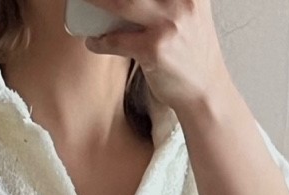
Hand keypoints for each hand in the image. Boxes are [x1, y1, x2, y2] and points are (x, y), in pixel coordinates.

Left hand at [81, 0, 232, 113]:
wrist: (205, 90)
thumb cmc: (191, 50)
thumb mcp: (190, 11)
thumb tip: (127, 0)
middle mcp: (181, 1)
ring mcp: (168, 24)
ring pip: (121, 3)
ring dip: (96, 1)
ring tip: (83, 1)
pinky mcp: (154, 50)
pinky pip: (117, 41)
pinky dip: (100, 41)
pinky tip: (94, 41)